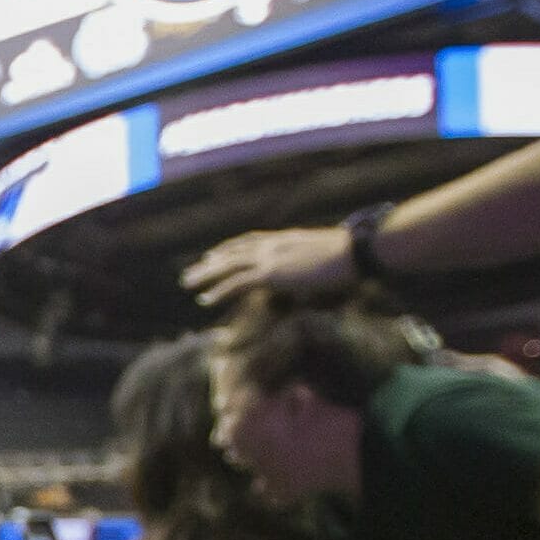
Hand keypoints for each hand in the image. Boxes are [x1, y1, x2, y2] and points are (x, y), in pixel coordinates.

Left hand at [186, 226, 357, 307]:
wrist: (352, 253)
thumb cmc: (345, 257)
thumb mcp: (320, 255)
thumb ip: (306, 259)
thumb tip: (308, 268)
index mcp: (282, 239)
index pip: (247, 242)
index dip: (228, 249)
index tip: (212, 255)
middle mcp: (271, 245)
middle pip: (232, 253)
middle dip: (209, 264)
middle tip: (190, 273)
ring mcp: (269, 258)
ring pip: (228, 266)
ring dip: (206, 276)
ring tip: (187, 284)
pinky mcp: (270, 274)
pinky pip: (237, 283)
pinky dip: (219, 291)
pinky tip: (205, 300)